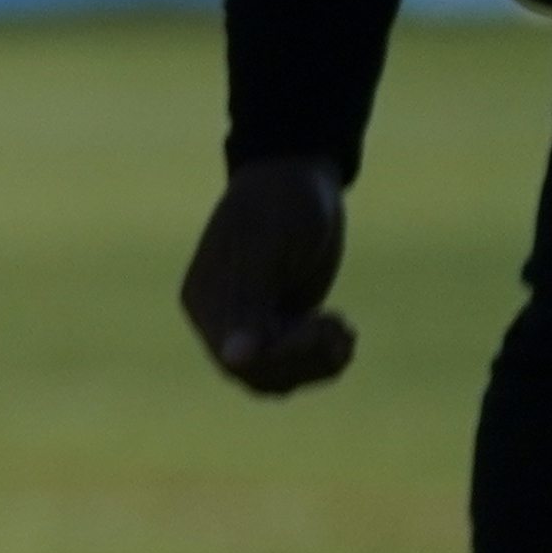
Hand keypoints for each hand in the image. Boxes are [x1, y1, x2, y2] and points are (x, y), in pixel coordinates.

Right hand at [179, 155, 355, 394]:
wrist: (299, 175)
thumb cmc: (281, 204)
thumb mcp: (266, 249)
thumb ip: (246, 302)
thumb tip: (233, 359)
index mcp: (206, 300)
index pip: (238, 358)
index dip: (283, 355)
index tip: (324, 322)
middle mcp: (221, 319)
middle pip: (258, 374)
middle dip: (305, 359)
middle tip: (342, 324)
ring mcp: (249, 322)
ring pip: (278, 376)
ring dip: (317, 364)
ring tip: (345, 329)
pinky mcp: (277, 322)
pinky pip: (294, 364)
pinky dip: (322, 358)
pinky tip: (342, 329)